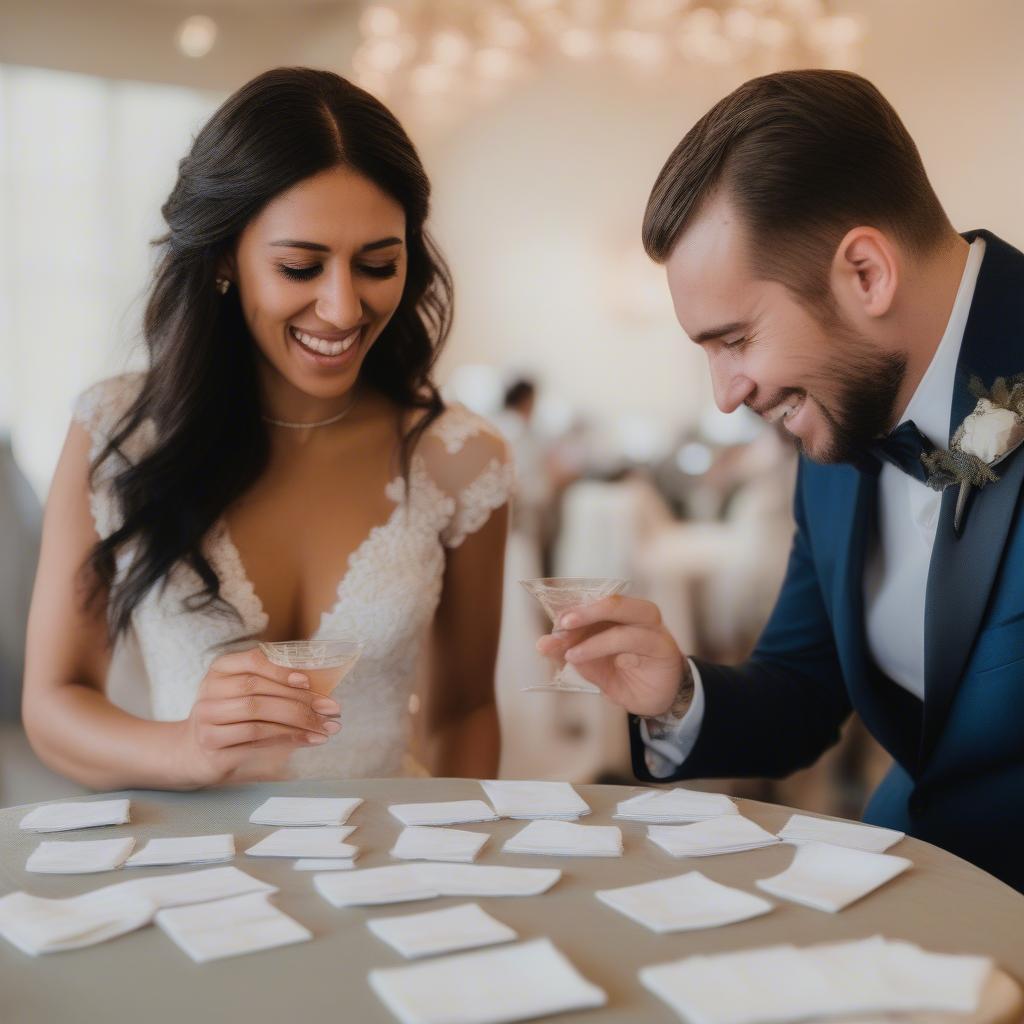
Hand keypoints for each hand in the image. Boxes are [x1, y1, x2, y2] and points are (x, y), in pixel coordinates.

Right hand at [173, 648, 340, 787]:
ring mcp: (208, 720)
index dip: (283, 670)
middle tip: (331, 709)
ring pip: (258, 718)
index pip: (254, 661)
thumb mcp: (244, 692)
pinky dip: (287, 739)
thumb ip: (274, 684)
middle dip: (300, 700)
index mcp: (221, 669)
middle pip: (258, 691)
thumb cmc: (230, 716)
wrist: (192, 751)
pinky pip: (255, 741)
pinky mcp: (213, 746)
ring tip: (326, 728)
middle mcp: (210, 691)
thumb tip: (321, 689)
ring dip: (298, 722)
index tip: (310, 681)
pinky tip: (308, 740)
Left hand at [536, 595, 687, 717]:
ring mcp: (653, 631)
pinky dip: (625, 655)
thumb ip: (569, 652)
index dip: (572, 611)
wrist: (659, 699)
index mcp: (618, 612)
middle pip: (615, 603)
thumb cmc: (624, 674)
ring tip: (572, 656)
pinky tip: (617, 664)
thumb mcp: (592, 665)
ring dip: (596, 641)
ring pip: (626, 627)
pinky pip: (643, 646)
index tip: (554, 626)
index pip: (593, 603)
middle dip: (586, 612)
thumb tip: (543, 644)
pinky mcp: (664, 650)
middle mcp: (638, 615)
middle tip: (562, 625)